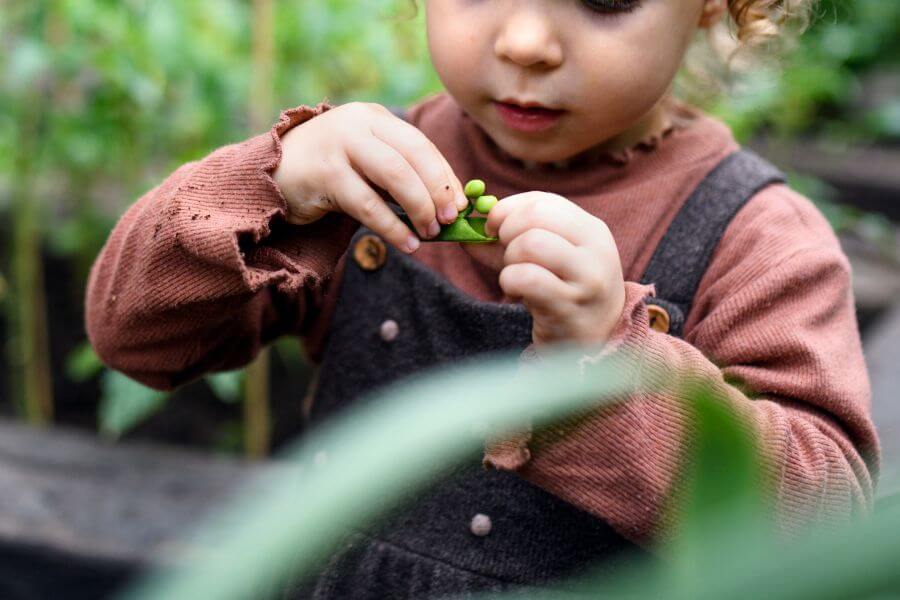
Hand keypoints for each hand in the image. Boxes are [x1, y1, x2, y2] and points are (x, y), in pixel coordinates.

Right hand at [273, 102, 469, 252]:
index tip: (461, 204)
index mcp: (374, 117)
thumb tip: (446, 205)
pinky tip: (408, 244)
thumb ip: (398, 175)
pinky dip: (393, 227)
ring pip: (395, 175)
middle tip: (450, 220)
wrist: (270, 175)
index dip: (445, 175)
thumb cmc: (326, 174)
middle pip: (414, 154)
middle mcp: (359, 123)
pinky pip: (368, 204)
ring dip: (420, 207)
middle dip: (438, 190)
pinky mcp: (325, 172)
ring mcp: (340, 144)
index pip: (421, 144)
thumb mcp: (365, 164)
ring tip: (431, 233)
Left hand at [463, 192, 625, 346]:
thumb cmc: (564, 295)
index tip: (493, 229)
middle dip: (506, 232)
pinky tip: (517, 293)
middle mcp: (595, 250)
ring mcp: (586, 279)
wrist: (595, 342)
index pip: (543, 201)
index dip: (507, 210)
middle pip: (535, 217)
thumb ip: (509, 241)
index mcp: (591, 230)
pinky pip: (526, 278)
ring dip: (509, 259)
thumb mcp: (547, 260)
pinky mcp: (569, 306)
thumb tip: (466, 229)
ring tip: (514, 275)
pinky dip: (510, 281)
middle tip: (505, 254)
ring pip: (530, 244)